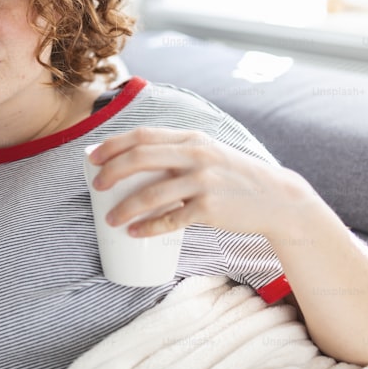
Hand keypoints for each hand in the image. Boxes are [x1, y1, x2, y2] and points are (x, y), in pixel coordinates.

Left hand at [87, 127, 318, 239]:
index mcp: (191, 138)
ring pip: (151, 193)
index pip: (142, 136)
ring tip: (111, 219)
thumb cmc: (233, 177)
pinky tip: (135, 232)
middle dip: (111, 173)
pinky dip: (148, 227)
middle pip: (140, 159)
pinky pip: (170, 220)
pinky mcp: (210, 209)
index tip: (92, 157)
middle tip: (97, 187)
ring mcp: (203, 182)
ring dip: (125, 208)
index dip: (112, 145)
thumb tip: (133, 160)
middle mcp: (195, 155)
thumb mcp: (208, 153)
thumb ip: (177, 152)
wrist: (275, 198)